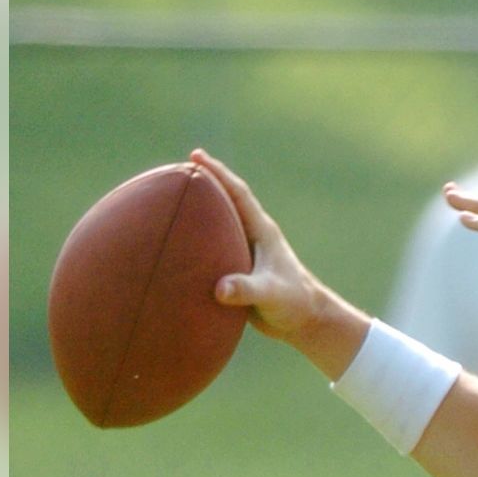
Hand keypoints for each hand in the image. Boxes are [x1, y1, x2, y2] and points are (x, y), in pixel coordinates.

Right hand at [189, 149, 349, 356]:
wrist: (305, 321)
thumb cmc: (294, 303)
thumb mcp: (270, 295)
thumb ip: (246, 290)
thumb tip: (220, 288)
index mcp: (262, 231)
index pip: (237, 194)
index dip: (217, 172)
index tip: (196, 155)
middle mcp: (253, 236)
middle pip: (226, 202)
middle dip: (204, 183)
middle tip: (177, 169)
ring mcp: (246, 252)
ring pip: (218, 225)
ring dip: (199, 212)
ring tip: (172, 201)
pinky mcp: (240, 270)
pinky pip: (214, 248)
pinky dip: (197, 241)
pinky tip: (177, 244)